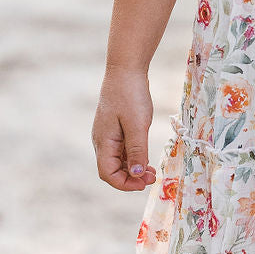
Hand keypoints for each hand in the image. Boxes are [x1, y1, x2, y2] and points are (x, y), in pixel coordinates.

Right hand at [92, 68, 157, 190]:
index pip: (108, 174)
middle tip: (153, 178)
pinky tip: (145, 158)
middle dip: (131, 178)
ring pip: (118, 161)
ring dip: (133, 169)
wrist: (126, 70)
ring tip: (152, 171)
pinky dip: (133, 158)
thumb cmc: (130, 95)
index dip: (125, 184)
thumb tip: (135, 174)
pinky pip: (121, 150)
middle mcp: (102, 141)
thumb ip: (136, 150)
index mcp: (103, 142)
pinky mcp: (115, 128)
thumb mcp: (137, 125)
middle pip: (112, 170)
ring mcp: (108, 135)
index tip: (145, 183)